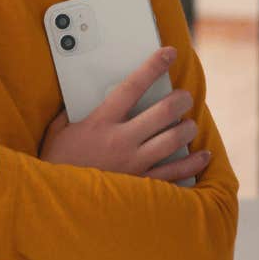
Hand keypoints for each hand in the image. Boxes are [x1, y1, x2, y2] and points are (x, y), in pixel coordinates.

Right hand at [40, 47, 213, 181]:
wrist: (55, 206)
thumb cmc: (55, 166)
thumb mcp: (57, 133)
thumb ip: (71, 113)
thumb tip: (80, 98)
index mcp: (101, 123)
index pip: (133, 86)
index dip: (153, 66)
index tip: (169, 53)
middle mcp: (122, 141)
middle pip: (164, 111)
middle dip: (181, 99)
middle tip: (185, 97)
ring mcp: (134, 165)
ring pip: (175, 139)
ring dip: (188, 128)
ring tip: (189, 124)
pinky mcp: (142, 186)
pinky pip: (176, 173)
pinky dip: (194, 163)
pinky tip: (203, 156)